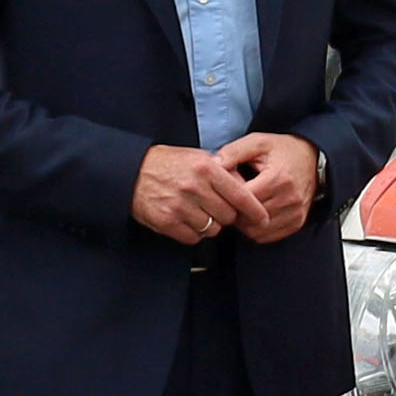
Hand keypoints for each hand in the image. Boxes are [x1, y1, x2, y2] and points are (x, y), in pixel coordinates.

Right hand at [129, 143, 246, 244]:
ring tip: (198, 212)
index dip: (255, 210)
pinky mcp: (167, 222)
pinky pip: (193, 238)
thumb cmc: (168, 163)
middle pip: (229, 216)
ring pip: (212, 229)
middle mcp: (195, 187)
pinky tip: (186, 220)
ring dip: (210, 225)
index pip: (241, 195)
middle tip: (216, 209)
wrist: (132, 171)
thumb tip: (247, 191)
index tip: (263, 219)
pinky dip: (193, 233)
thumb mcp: (198, 157)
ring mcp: (180, 206)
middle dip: (227, 216)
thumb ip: (222, 173)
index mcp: (206, 168)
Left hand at [217, 133, 324, 247]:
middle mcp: (290, 199)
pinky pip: (268, 236)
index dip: (228, 198)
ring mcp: (295, 213)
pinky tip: (252, 216)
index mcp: (278, 179)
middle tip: (229, 201)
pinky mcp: (297, 222)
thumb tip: (213, 165)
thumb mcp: (257, 142)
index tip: (223, 191)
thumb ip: (233, 152)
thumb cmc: (282, 150)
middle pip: (249, 218)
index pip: (244, 200)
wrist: (312, 157)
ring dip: (244, 223)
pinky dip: (256, 230)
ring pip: (257, 231)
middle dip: (234, 212)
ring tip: (241, 208)